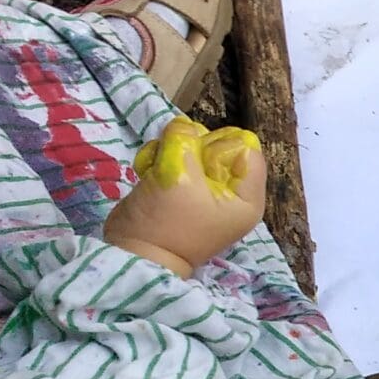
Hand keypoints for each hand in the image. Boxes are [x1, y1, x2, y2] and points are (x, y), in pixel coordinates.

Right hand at [103, 118, 265, 276]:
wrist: (132, 253)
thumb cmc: (165, 222)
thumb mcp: (178, 176)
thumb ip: (185, 142)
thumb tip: (183, 126)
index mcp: (246, 196)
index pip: (247, 148)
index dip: (220, 145)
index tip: (200, 159)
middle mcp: (231, 192)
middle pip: (218, 143)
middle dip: (191, 146)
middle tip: (174, 164)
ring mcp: (204, 189)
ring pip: (192, 147)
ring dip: (169, 151)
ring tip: (156, 170)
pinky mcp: (181, 187)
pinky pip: (174, 158)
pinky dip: (159, 159)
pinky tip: (147, 173)